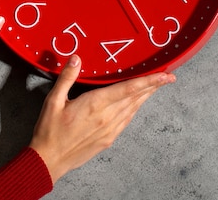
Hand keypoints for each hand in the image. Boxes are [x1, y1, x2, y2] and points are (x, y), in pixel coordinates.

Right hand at [29, 55, 174, 183]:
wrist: (49, 160)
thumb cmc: (50, 130)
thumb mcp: (54, 100)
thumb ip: (67, 78)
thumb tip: (76, 58)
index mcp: (95, 104)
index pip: (128, 89)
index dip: (149, 81)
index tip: (165, 76)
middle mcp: (107, 117)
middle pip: (135, 98)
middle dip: (152, 87)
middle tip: (167, 77)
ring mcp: (110, 130)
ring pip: (133, 110)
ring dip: (145, 97)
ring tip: (154, 88)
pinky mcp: (108, 139)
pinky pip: (126, 121)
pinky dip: (134, 110)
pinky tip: (136, 106)